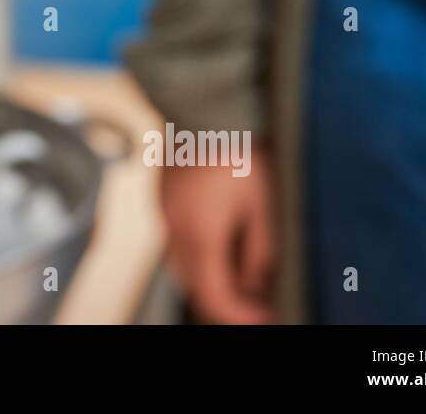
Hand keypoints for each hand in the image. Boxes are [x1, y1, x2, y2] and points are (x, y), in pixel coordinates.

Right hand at [160, 149, 276, 323]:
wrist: (206, 109)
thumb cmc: (239, 153)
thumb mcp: (263, 207)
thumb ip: (260, 252)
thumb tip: (255, 282)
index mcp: (200, 237)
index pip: (215, 297)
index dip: (240, 315)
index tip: (264, 317)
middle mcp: (174, 231)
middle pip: (194, 286)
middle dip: (224, 299)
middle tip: (256, 301)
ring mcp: (163, 215)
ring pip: (182, 265)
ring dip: (209, 276)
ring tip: (241, 272)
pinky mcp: (161, 199)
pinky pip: (175, 241)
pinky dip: (196, 253)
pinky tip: (219, 242)